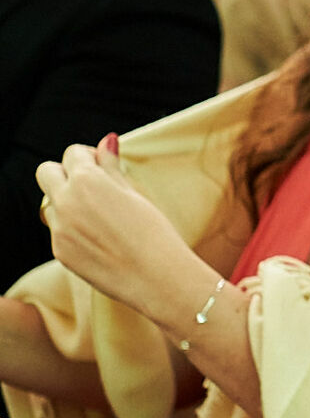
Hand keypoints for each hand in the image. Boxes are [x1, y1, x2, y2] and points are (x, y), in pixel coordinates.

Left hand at [36, 137, 186, 311]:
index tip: (103, 167)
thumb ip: (112, 167)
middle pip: (46, 172)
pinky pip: (59, 230)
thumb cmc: (153, 231)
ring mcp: (59, 228)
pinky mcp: (59, 251)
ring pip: (51, 204)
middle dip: (64, 173)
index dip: (89, 157)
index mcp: (87, 181)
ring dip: (67, 203)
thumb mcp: (135, 193)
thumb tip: (107, 141)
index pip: (73, 153)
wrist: (156, 276)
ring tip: (100, 217)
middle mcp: (65, 202)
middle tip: (91, 185)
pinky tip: (101, 239)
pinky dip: (73, 229)